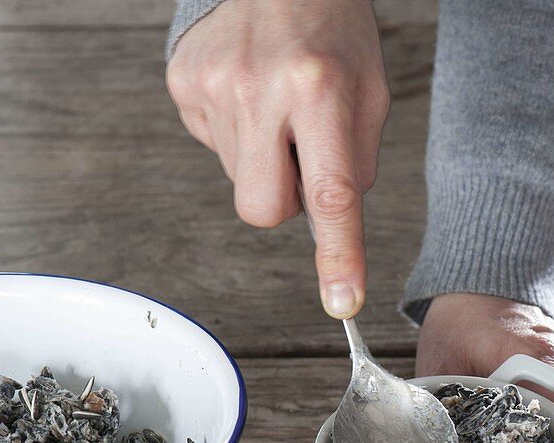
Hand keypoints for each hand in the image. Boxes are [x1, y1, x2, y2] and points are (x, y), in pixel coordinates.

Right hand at [166, 0, 388, 317]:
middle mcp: (259, 89)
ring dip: (263, 161)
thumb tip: (331, 224)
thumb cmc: (333, 31)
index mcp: (320, 89)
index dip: (337, 254)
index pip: (331, 193)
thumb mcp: (371, 91)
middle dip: (285, 201)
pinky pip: (212, 148)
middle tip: (301, 154)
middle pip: (264, 210)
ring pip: (240, 182)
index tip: (342, 301)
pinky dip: (236, 135)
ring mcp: (212, 87)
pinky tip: (248, 95)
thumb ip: (357, 164)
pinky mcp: (182, 83)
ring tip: (276, 108)